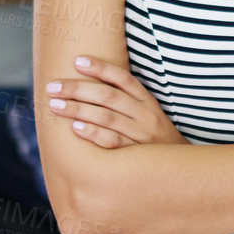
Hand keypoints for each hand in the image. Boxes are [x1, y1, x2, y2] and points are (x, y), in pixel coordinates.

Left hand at [43, 55, 185, 148]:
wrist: (181, 172)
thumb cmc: (154, 139)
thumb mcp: (148, 115)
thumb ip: (125, 102)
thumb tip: (88, 87)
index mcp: (148, 102)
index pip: (123, 79)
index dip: (101, 68)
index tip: (77, 61)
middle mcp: (146, 116)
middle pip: (109, 96)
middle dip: (78, 89)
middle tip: (52, 87)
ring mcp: (142, 137)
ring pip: (107, 118)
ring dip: (79, 109)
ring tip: (55, 105)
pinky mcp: (137, 158)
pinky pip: (112, 142)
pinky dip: (93, 134)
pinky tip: (75, 127)